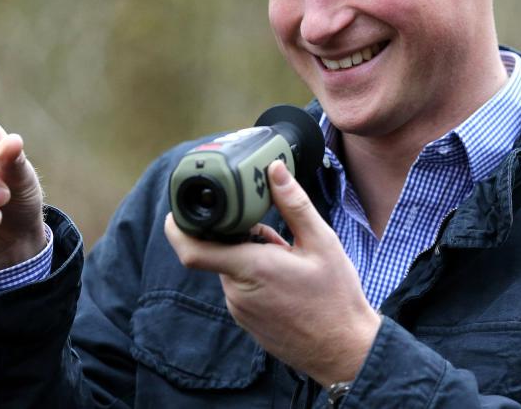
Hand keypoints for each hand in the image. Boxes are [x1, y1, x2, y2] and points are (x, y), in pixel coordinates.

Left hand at [165, 160, 380, 386]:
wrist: (344, 351)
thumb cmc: (335, 298)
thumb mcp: (322, 242)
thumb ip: (294, 204)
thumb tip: (275, 170)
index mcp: (251, 268)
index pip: (193, 251)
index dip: (177, 230)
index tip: (175, 212)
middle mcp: (237, 292)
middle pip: (220, 252)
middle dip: (239, 236)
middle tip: (271, 233)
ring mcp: (240, 310)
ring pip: (232, 269)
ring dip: (251, 256)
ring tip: (288, 260)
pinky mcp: (247, 322)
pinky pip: (241, 288)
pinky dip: (256, 276)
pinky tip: (286, 279)